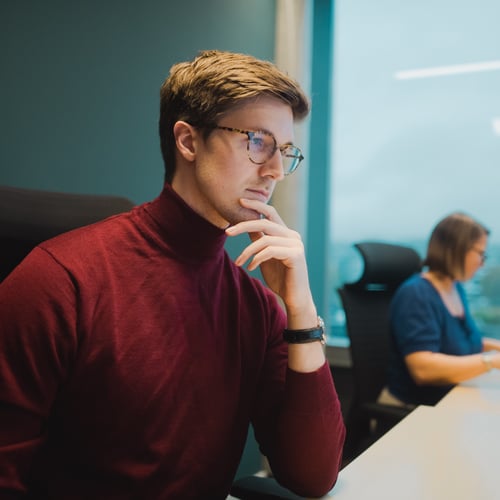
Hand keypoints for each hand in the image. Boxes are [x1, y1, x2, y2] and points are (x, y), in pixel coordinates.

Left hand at [225, 198, 314, 317]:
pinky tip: (251, 268)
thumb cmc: (280, 277)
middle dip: (243, 226)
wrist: (294, 298)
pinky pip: (270, 251)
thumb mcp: (264, 256)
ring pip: (265, 239)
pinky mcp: (296, 255)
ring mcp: (296, 244)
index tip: (240, 201)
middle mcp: (293, 236)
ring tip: (239, 262)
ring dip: (247, 251)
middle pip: (264, 223)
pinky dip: (257, 258)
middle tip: (227, 232)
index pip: (271, 213)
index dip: (256, 205)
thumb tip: (245, 225)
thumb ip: (258, 240)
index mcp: (286, 233)